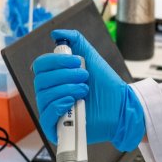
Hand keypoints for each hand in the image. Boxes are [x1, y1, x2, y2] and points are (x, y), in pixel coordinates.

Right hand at [32, 29, 144, 150]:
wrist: (121, 106)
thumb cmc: (107, 86)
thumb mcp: (91, 58)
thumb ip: (76, 41)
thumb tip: (56, 33)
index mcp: (55, 78)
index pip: (40, 66)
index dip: (56, 61)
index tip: (77, 61)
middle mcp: (50, 94)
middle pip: (40, 80)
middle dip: (65, 75)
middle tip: (85, 76)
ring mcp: (53, 111)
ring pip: (44, 96)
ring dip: (67, 89)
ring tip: (85, 90)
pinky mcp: (57, 128)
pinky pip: (46, 116)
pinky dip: (58, 106)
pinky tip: (73, 102)